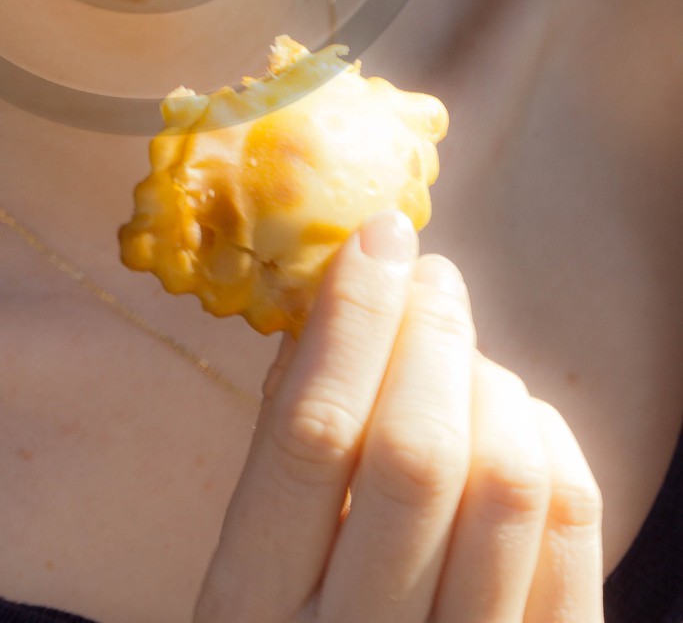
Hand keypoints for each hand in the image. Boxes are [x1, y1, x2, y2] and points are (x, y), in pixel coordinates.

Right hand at [194, 214, 603, 622]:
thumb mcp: (247, 579)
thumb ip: (279, 462)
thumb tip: (329, 316)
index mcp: (252, 616)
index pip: (312, 439)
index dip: (350, 323)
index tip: (375, 238)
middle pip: (420, 453)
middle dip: (430, 334)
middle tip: (430, 275)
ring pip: (508, 483)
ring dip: (489, 384)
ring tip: (462, 357)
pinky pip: (575, 534)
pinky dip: (548, 444)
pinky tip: (513, 418)